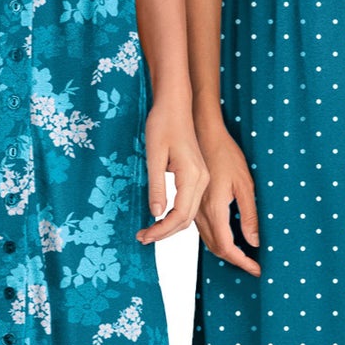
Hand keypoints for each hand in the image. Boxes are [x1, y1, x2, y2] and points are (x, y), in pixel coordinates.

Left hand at [135, 97, 209, 243]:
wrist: (176, 106)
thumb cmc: (162, 124)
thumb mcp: (153, 156)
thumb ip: (156, 186)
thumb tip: (156, 214)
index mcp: (192, 176)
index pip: (180, 215)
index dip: (162, 230)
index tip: (144, 236)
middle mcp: (202, 180)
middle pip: (186, 219)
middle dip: (165, 232)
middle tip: (142, 238)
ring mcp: (202, 178)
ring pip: (189, 213)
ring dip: (170, 226)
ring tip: (148, 231)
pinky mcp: (198, 176)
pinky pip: (189, 203)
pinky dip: (176, 215)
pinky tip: (160, 217)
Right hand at [193, 118, 260, 276]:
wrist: (203, 135)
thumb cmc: (226, 155)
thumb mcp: (246, 184)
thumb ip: (250, 215)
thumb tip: (254, 242)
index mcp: (215, 209)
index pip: (227, 247)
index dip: (242, 262)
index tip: (257, 270)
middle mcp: (201, 213)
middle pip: (216, 248)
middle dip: (235, 261)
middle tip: (254, 266)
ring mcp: (195, 209)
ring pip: (209, 241)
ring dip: (225, 252)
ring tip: (245, 257)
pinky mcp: (194, 204)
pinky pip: (204, 231)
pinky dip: (217, 241)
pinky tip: (229, 238)